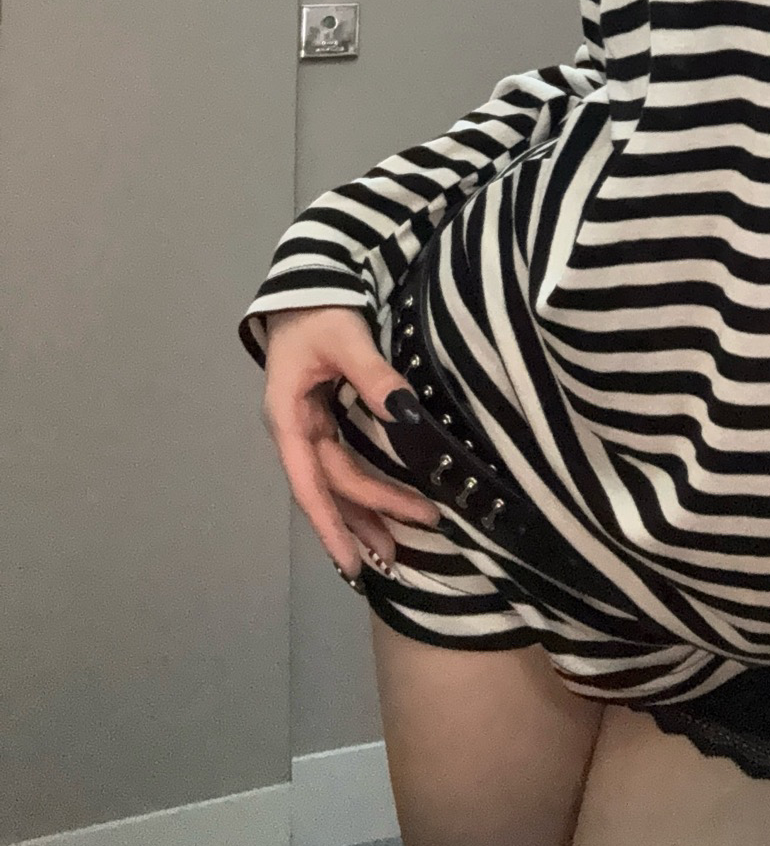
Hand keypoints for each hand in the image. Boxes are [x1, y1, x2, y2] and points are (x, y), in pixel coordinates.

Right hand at [260, 306, 441, 579]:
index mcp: (288, 418)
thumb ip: (373, 374)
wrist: (307, 283)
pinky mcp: (324, 419)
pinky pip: (343, 463)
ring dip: (364, 513)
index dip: (331, 525)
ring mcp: (309, 427)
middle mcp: (296, 431)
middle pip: (331, 487)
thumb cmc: (318, 310)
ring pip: (338, 481)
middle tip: (403, 554)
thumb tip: (405, 412)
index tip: (352, 562)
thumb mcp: (345, 337)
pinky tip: (381, 510)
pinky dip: (363, 489)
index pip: (311, 484)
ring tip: (395, 550)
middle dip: (364, 520)